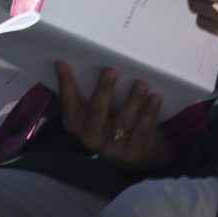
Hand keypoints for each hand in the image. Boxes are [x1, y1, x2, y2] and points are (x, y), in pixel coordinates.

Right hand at [55, 63, 173, 171]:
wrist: (134, 153)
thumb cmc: (112, 121)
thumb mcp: (97, 111)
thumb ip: (90, 92)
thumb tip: (77, 62)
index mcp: (76, 124)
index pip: (68, 102)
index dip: (65, 84)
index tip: (63, 63)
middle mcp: (90, 138)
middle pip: (96, 112)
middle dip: (103, 90)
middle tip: (111, 70)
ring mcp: (110, 149)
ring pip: (122, 122)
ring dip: (133, 100)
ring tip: (141, 83)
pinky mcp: (131, 154)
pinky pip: (141, 131)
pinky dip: (148, 113)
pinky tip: (155, 98)